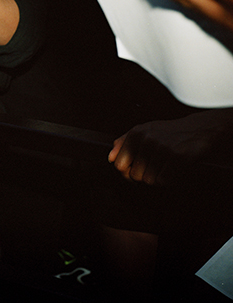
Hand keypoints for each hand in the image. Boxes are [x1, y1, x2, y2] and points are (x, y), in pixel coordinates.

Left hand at [109, 111, 230, 184]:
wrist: (199, 129)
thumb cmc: (169, 132)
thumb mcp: (144, 130)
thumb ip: (124, 142)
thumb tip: (110, 158)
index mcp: (136, 133)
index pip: (119, 164)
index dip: (126, 172)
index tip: (135, 172)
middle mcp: (146, 140)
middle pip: (134, 175)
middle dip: (144, 176)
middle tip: (155, 169)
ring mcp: (162, 148)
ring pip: (148, 180)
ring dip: (157, 178)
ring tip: (164, 168)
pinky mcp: (177, 157)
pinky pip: (164, 181)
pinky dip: (169, 180)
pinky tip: (173, 170)